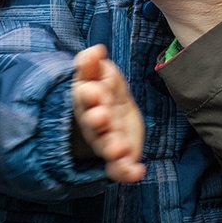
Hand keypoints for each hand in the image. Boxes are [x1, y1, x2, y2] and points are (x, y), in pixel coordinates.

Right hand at [72, 44, 145, 183]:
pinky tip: (138, 172)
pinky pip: (118, 168)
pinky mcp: (118, 156)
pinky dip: (126, 173)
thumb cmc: (102, 86)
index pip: (83, 95)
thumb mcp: (98, 72)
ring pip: (105, 146)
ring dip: (111, 148)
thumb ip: (92, 62)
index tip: (96, 90)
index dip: (89, 94)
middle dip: (97, 121)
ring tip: (120, 149)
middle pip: (92, 123)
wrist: (111, 109)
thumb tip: (96, 49)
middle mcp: (92, 122)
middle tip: (102, 116)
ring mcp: (104, 140)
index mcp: (86, 98)